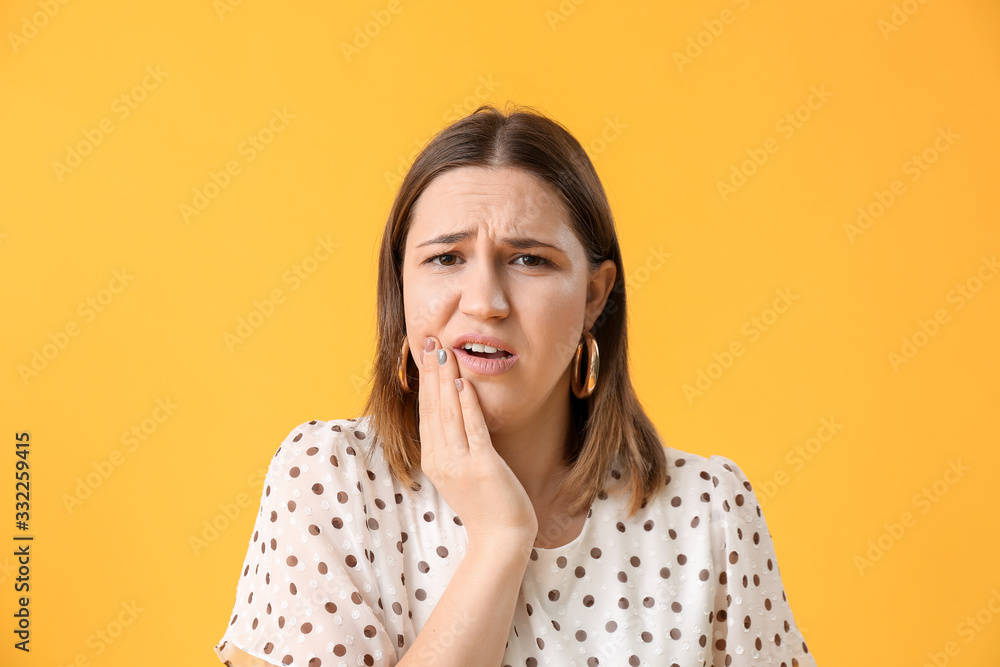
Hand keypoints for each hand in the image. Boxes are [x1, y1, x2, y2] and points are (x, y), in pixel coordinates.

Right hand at [416, 336, 537, 550]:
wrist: (502, 538)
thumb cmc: (487, 504)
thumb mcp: (462, 471)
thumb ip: (455, 444)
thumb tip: (454, 412)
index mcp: (434, 460)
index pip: (426, 412)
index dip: (426, 381)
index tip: (427, 353)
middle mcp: (441, 460)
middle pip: (433, 407)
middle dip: (432, 371)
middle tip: (429, 340)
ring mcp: (460, 464)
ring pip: (448, 414)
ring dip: (446, 380)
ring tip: (444, 352)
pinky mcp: (482, 467)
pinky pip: (472, 430)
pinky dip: (466, 405)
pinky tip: (462, 384)